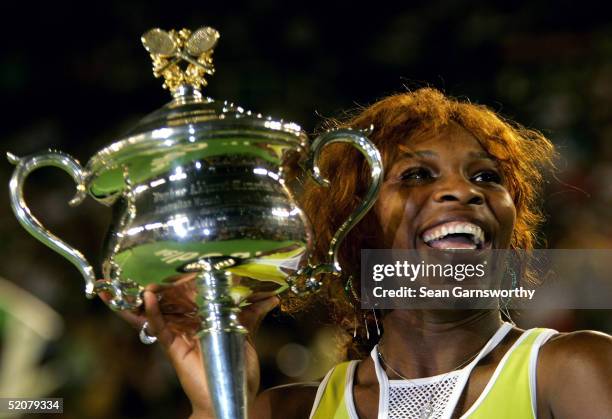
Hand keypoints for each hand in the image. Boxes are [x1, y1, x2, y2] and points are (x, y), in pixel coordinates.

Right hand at [98, 276, 279, 416]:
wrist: (232, 396)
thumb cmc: (237, 370)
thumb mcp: (246, 336)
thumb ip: (251, 316)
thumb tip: (271, 298)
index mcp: (204, 319)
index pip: (191, 294)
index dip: (185, 279)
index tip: (180, 260)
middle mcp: (189, 325)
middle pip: (173, 299)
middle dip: (163, 282)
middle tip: (153, 261)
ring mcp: (179, 335)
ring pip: (160, 311)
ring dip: (148, 294)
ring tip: (137, 276)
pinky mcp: (173, 347)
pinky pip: (160, 327)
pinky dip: (152, 312)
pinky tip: (147, 297)